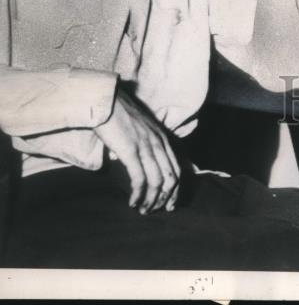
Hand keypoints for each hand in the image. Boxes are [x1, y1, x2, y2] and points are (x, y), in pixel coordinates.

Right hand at [95, 87, 179, 213]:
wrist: (106, 101)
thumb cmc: (119, 114)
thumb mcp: (141, 128)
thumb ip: (146, 142)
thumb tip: (144, 160)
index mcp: (162, 137)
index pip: (176, 168)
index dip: (175, 189)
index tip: (169, 204)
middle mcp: (158, 143)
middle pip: (171, 178)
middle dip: (165, 199)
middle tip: (155, 211)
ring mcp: (146, 147)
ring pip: (157, 182)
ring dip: (151, 200)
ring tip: (142, 210)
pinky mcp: (131, 151)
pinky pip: (140, 179)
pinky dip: (138, 194)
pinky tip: (132, 202)